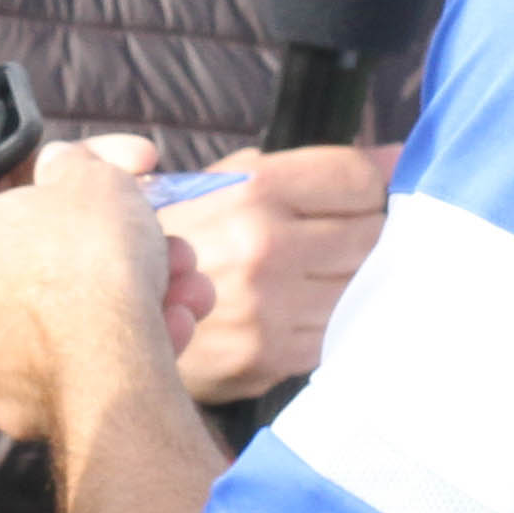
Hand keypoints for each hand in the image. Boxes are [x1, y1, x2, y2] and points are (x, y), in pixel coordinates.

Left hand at [0, 141, 173, 447]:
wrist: (105, 360)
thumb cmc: (94, 257)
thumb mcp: (92, 177)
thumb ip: (74, 161)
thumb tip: (61, 162)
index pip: (30, 211)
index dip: (96, 202)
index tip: (141, 198)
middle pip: (61, 269)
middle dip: (130, 259)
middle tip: (179, 254)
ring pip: (78, 321)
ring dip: (142, 303)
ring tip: (191, 298)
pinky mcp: (20, 408)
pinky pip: (82, 369)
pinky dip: (127, 352)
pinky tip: (171, 337)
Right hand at [157, 145, 390, 403]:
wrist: (111, 311)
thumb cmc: (185, 237)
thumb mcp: (233, 182)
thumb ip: (315, 172)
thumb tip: (402, 159)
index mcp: (254, 188)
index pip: (360, 180)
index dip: (372, 189)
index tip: (364, 201)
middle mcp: (264, 243)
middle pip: (372, 233)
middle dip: (368, 236)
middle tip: (339, 241)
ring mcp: (270, 303)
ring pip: (362, 286)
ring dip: (353, 282)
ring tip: (318, 277)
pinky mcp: (272, 353)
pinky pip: (339, 330)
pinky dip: (333, 320)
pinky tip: (305, 310)